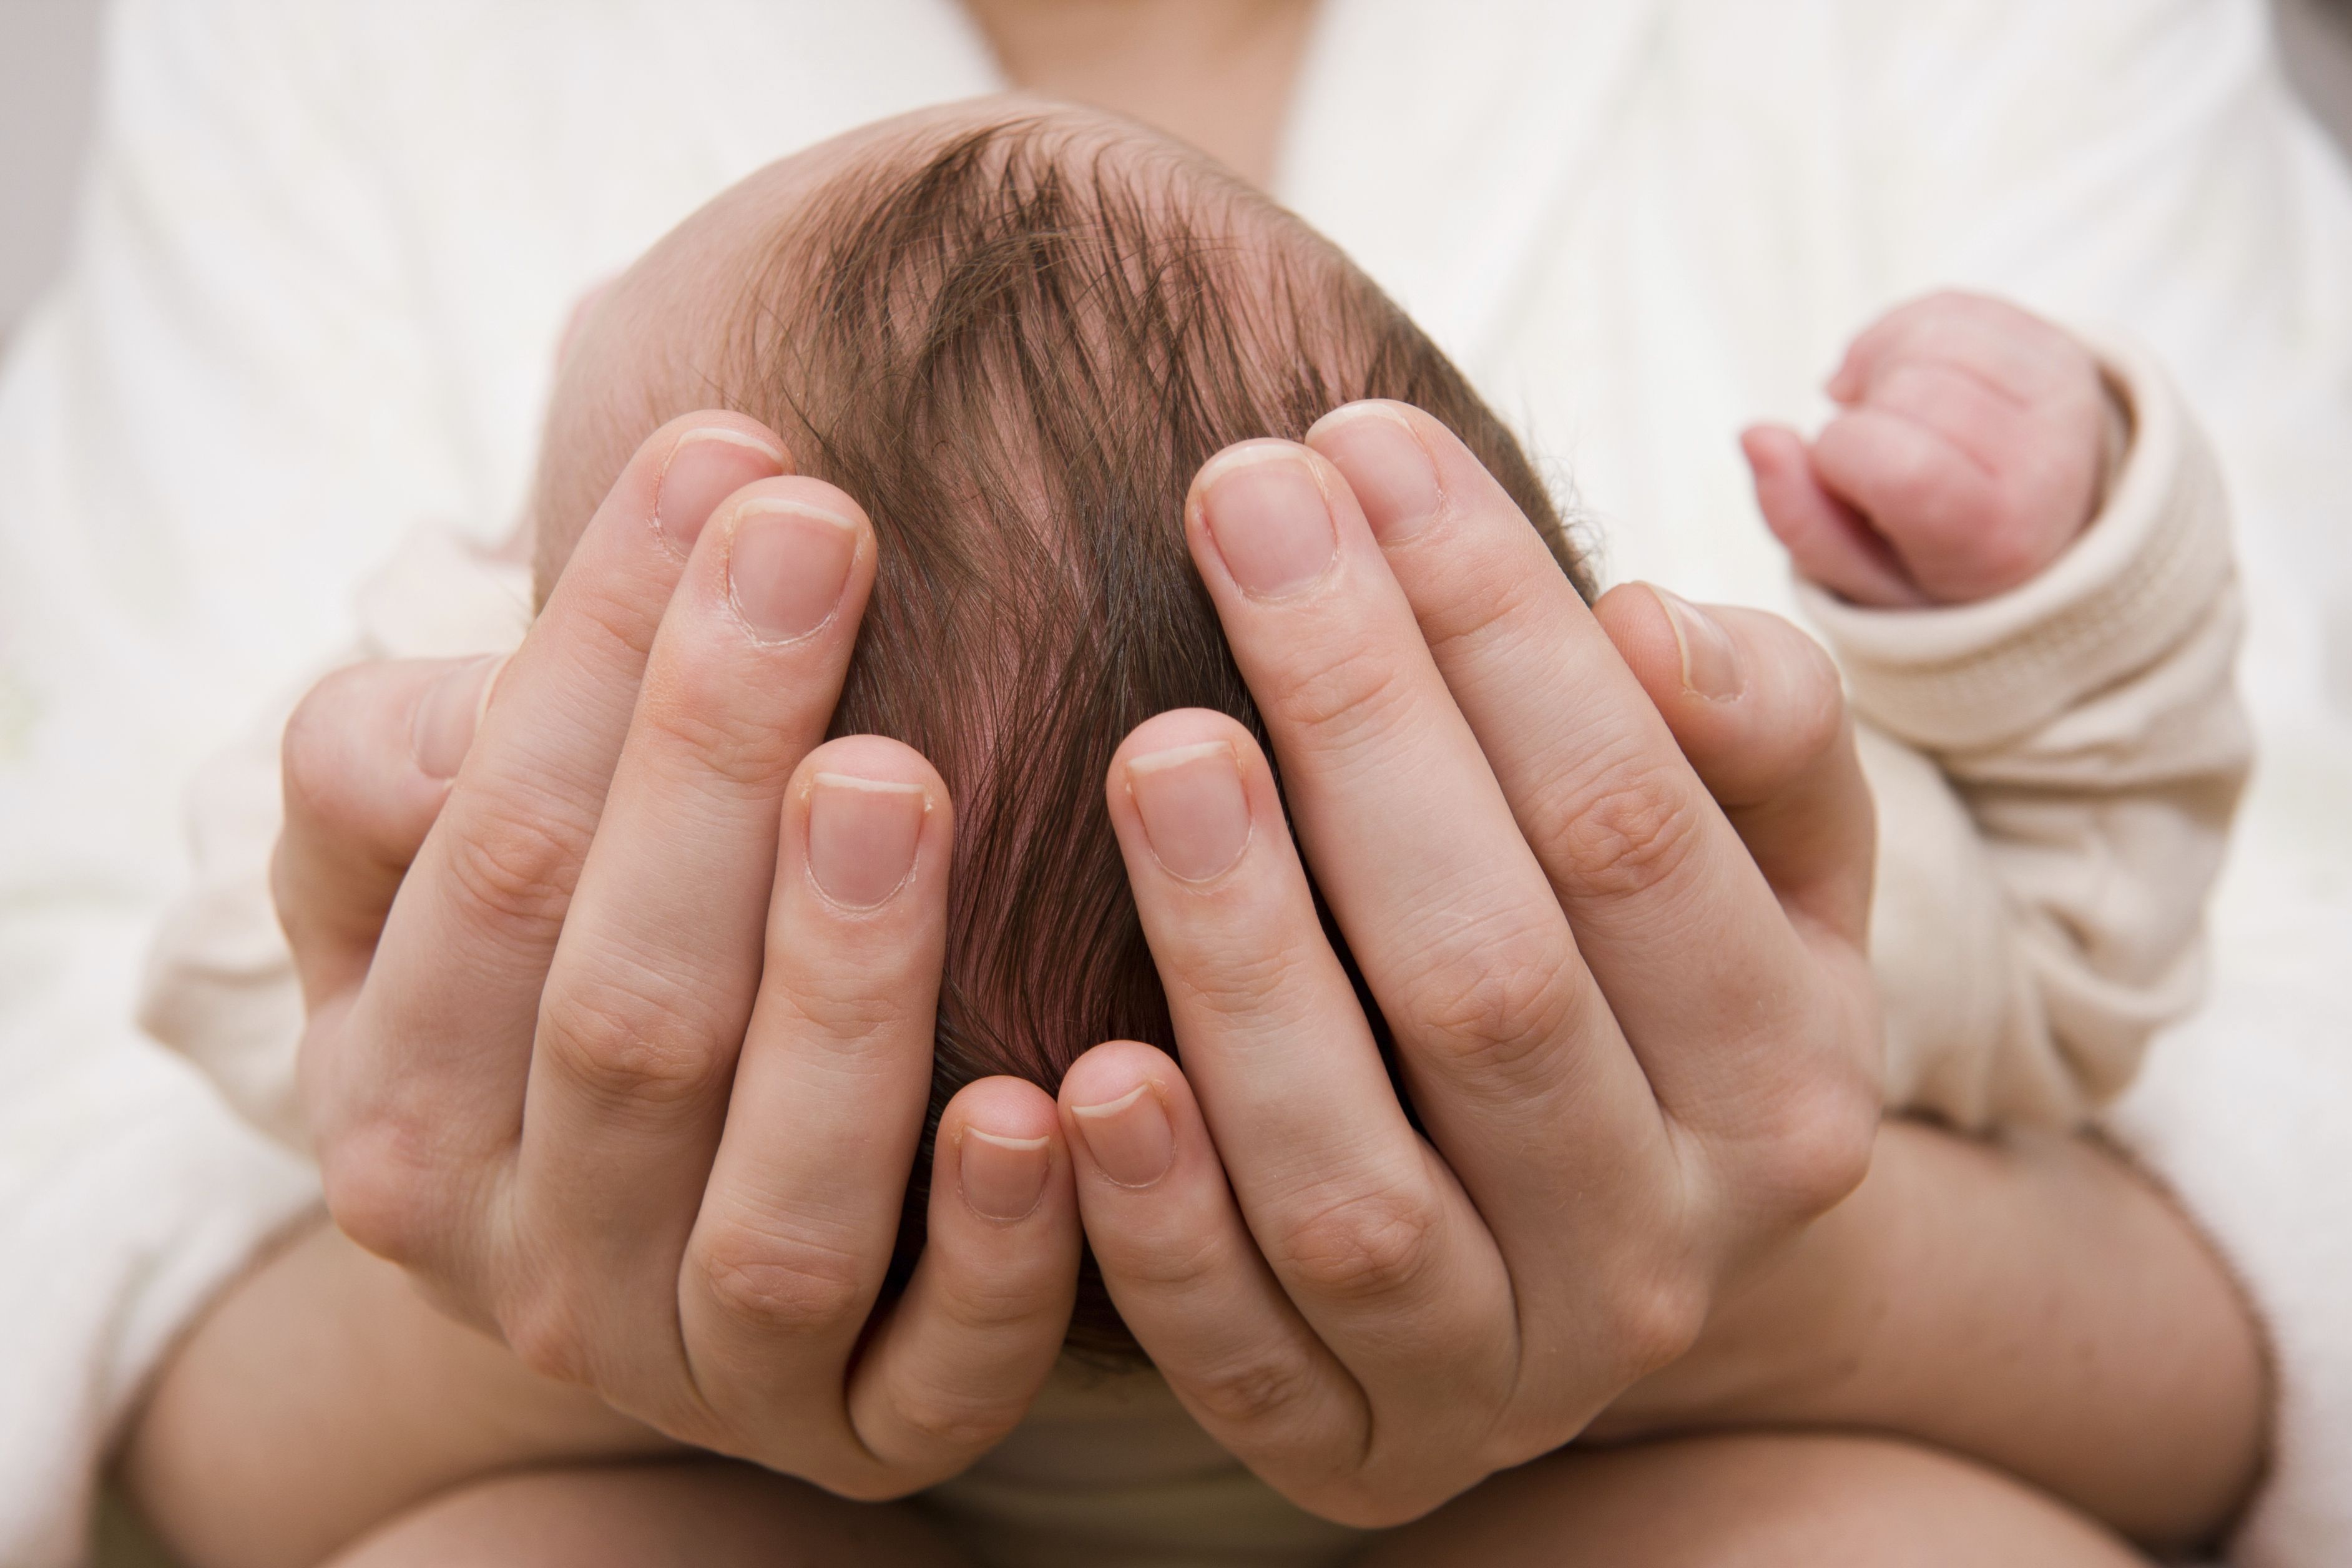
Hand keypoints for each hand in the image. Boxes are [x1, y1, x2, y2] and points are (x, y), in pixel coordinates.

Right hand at [277, 412, 1081, 1497]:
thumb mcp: (451, 880)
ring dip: (843, 992)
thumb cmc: (583, 968)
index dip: (600, 655)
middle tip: (821, 545)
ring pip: (773, 1206)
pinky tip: (1057, 1103)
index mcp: (403, 1100)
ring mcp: (703, 1370)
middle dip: (713, 762)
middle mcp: (527, 1263)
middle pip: (629, 1013)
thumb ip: (415, 776)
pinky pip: (932, 1374)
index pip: (491, 858)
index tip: (730, 453)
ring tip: (902, 781)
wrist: (662, 1217)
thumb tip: (449, 701)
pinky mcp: (867, 1437)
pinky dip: (992, 1253)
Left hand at [1049, 403, 1884, 1524]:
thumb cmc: (1655, 987)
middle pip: (1493, 979)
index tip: (1359, 439)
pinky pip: (1243, 1359)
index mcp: (1792, 1074)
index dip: (1499, 623)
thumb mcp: (1764, 866)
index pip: (1640, 822)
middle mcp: (1670, 1245)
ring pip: (1356, 1183)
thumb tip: (1653, 627)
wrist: (1616, 1244)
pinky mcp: (1355, 1449)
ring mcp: (1508, 1372)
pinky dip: (1159, 1228)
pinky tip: (1077, 1075)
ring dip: (1246, 961)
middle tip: (1235, 504)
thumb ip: (1751, 736)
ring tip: (1156, 749)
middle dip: (1362, 721)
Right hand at [1742, 290, 2110, 605]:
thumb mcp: (1862, 578)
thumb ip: (1799, 519)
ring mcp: (2065, 392)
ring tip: (1892, 423)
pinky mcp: (2060, 343)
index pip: (1898, 462)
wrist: (2043, 536)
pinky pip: (1949, 306)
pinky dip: (1902, 340)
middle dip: (1866, 416)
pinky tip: (1904, 387)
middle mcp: (2053, 461)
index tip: (1851, 486)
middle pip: (1909, 388)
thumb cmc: (1938, 564)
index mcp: (1999, 538)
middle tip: (1879, 461)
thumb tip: (1756, 434)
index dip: (1841, 459)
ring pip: (1930, 336)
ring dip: (1884, 374)